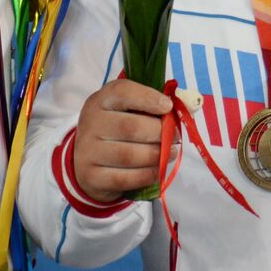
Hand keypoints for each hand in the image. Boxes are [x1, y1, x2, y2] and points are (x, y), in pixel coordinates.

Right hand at [73, 80, 171, 201]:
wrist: (87, 161)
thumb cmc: (115, 130)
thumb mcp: (125, 110)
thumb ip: (149, 105)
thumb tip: (183, 106)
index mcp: (100, 101)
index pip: (122, 92)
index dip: (147, 98)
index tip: (167, 106)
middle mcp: (91, 123)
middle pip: (130, 127)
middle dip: (160, 133)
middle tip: (175, 137)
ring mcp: (88, 151)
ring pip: (130, 155)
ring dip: (157, 155)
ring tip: (171, 153)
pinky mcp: (92, 176)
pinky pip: (126, 178)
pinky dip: (148, 174)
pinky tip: (157, 169)